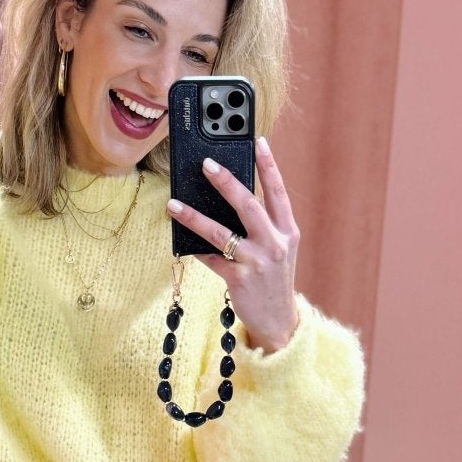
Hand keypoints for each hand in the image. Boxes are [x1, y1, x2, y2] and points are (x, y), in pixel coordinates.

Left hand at [166, 137, 300, 353]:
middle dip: (227, 183)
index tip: (258, 141)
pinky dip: (195, 249)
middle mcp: (275, 244)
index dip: (269, 166)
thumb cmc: (273, 278)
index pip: (278, 192)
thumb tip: (229, 199)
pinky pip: (211, 259)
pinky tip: (181, 241)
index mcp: (288, 231)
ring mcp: (256, 263)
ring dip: (194, 217)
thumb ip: (263, 225)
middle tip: (207, 164)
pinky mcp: (238, 280)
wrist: (278, 320)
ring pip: (221, 233)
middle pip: (249, 205)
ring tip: (174, 204)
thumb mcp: (278, 248)